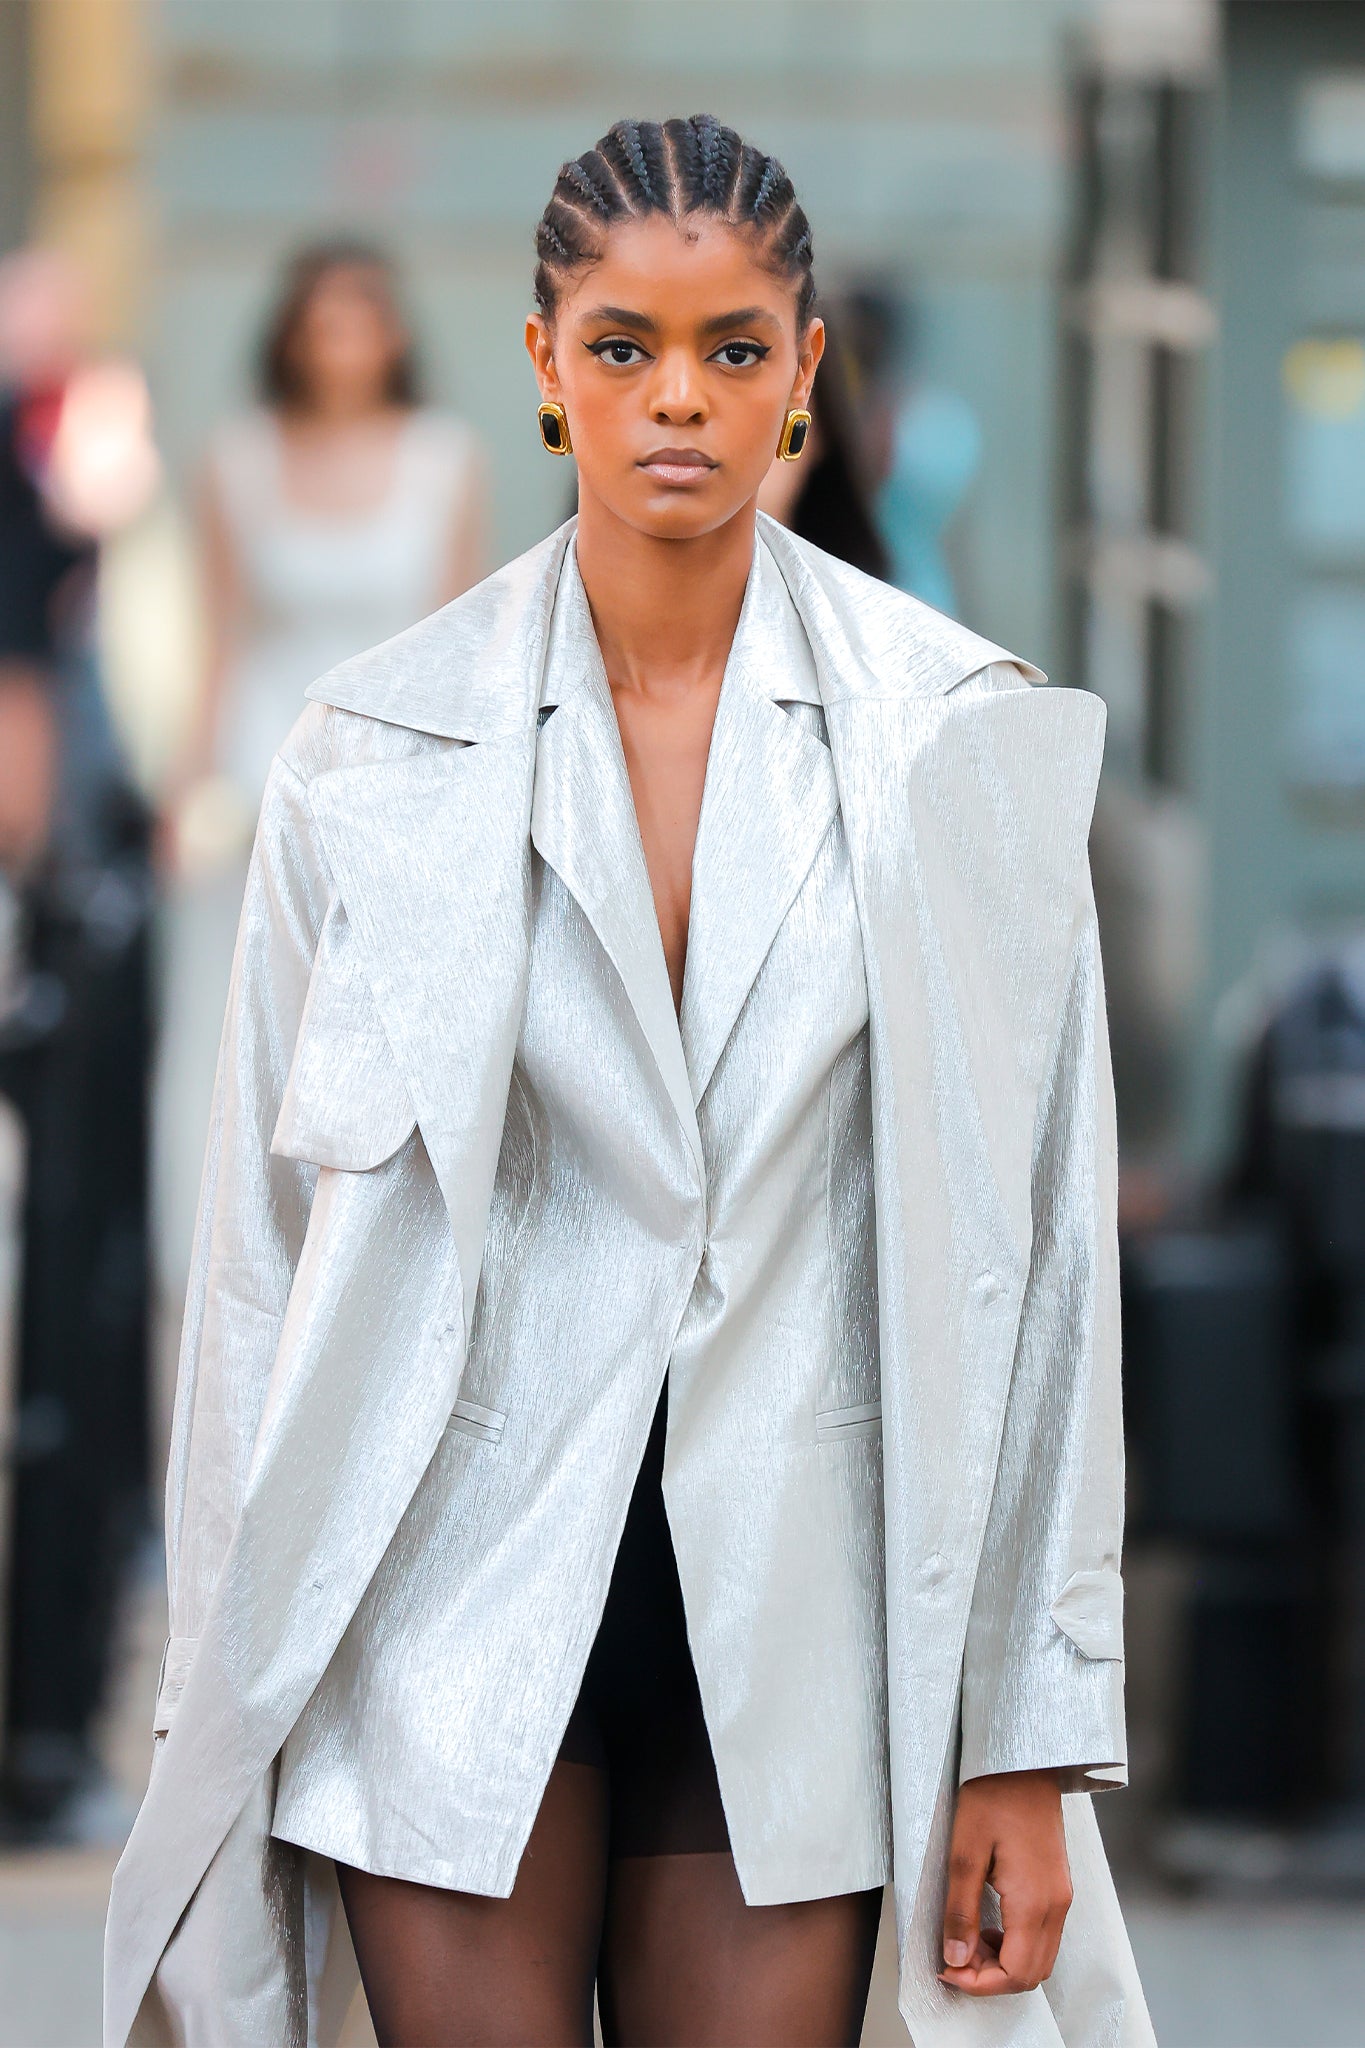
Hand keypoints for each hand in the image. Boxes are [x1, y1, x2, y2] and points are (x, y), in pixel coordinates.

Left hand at [939, 1769, 1072, 1995]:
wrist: (1025, 1760)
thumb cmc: (993, 1794)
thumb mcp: (964, 1850)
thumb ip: (960, 1910)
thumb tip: (956, 1959)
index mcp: (1034, 1902)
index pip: (1015, 1974)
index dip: (979, 1984)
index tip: (946, 1969)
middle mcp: (1056, 1906)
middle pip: (1031, 1974)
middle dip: (990, 1978)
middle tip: (954, 1957)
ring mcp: (1062, 1896)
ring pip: (1040, 1957)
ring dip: (1004, 1963)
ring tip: (968, 1939)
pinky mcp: (1058, 1886)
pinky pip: (1043, 1935)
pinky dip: (1016, 1944)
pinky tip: (988, 1923)